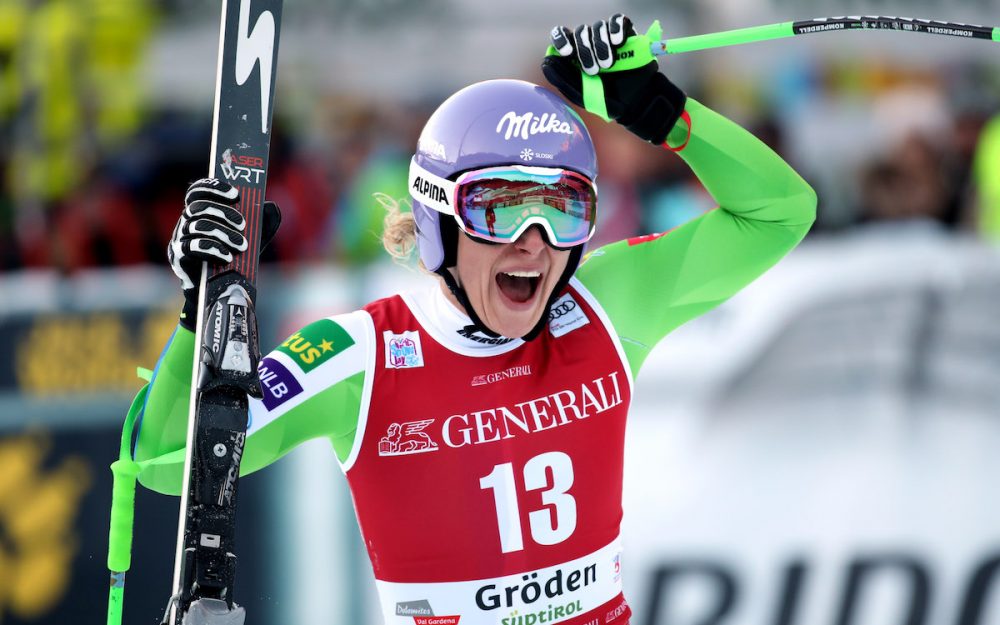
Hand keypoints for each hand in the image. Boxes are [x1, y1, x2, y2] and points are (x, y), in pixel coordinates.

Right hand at [168, 178, 280, 329]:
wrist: (221, 290)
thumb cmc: (235, 259)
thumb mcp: (254, 238)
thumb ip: (263, 221)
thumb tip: (271, 207)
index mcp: (200, 213)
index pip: (198, 190)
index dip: (214, 187)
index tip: (236, 195)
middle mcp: (185, 223)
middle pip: (198, 207)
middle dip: (223, 213)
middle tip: (243, 224)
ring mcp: (179, 239)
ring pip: (197, 226)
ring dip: (223, 234)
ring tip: (241, 245)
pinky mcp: (179, 258)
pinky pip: (192, 246)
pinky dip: (212, 249)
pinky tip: (227, 257)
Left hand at [542, 14, 686, 144]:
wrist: (636, 104)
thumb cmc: (608, 101)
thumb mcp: (582, 95)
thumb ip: (563, 80)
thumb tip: (546, 62)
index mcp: (577, 56)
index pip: (563, 37)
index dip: (561, 39)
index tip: (566, 52)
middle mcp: (591, 44)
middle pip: (581, 31)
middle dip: (585, 50)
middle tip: (593, 70)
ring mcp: (609, 38)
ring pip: (598, 26)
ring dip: (600, 44)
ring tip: (608, 65)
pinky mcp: (627, 35)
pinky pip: (619, 21)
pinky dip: (616, 29)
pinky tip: (618, 42)